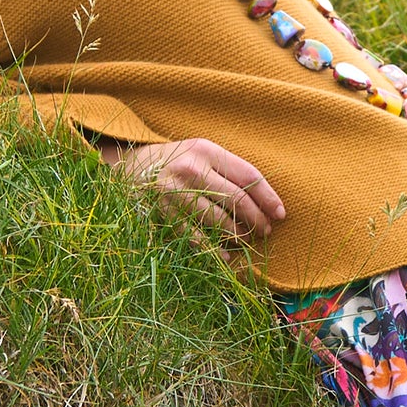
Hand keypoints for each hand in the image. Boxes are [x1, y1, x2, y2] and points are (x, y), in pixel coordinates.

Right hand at [98, 136, 285, 240]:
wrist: (125, 168)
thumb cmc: (173, 162)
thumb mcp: (199, 154)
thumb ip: (227, 171)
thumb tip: (265, 203)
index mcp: (205, 150)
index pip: (247, 175)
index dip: (268, 197)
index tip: (281, 214)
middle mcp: (190, 169)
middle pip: (237, 200)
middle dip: (257, 220)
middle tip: (265, 231)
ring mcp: (174, 193)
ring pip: (219, 220)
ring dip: (238, 235)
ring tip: (246, 239)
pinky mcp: (161, 213)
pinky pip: (195, 236)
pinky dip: (213, 250)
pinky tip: (225, 256)